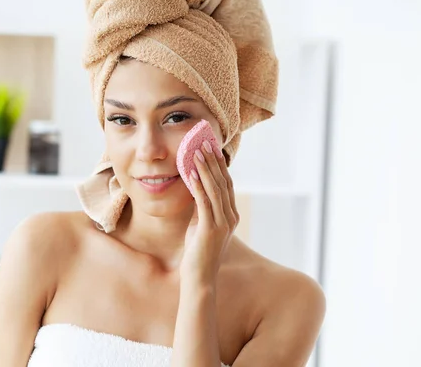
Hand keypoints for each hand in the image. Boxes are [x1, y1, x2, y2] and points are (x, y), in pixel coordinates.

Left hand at [180, 140, 238, 285]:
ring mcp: (222, 223)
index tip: (211, 148)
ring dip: (205, 169)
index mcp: (230, 216)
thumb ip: (202, 208)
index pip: (226, 185)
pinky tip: (190, 173)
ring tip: (197, 152)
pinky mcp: (210, 229)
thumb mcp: (201, 225)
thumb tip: (195, 187)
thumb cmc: (198, 253)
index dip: (219, 166)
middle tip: (205, 143)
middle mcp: (230, 217)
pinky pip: (204, 202)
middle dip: (213, 162)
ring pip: (215, 189)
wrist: (199, 278)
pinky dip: (197, 185)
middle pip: (223, 182)